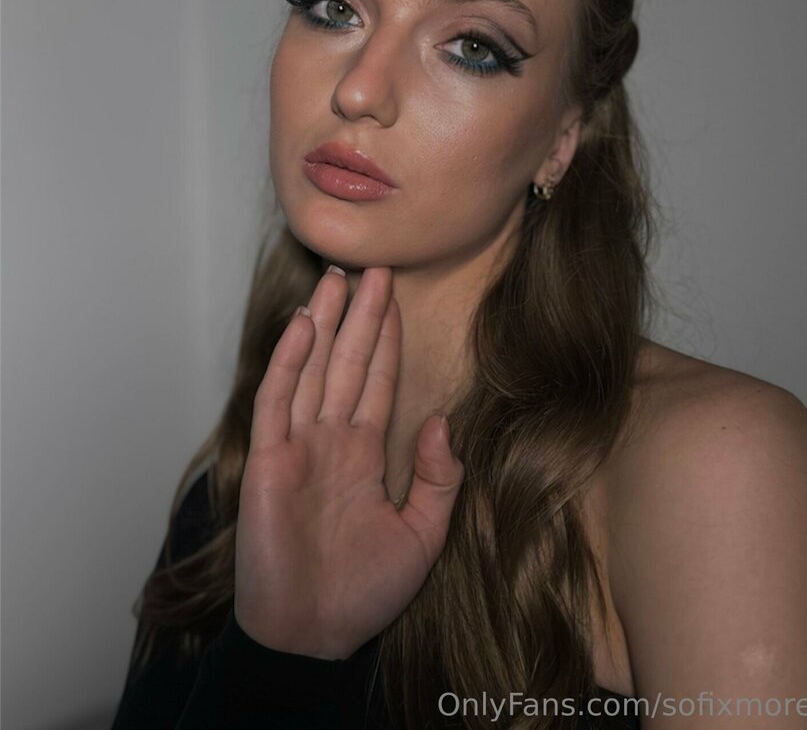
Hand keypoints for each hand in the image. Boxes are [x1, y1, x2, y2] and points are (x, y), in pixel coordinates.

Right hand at [233, 266, 464, 659]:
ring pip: (312, 368)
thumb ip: (438, 478)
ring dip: (326, 322)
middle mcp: (331, 440)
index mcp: (365, 454)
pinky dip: (289, 360)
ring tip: (337, 276)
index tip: (395, 298)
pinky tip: (306, 324)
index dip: (386, 340)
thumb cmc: (365, 592)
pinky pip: (278, 400)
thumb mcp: (424, 535)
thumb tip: (444, 419)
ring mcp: (298, 446)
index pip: (377, 382)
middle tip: (373, 266)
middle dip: (361, 315)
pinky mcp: (269, 459)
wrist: (314, 634)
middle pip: (347, 362)